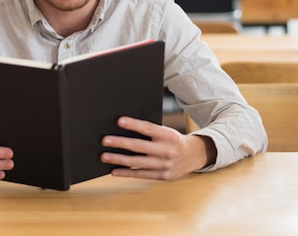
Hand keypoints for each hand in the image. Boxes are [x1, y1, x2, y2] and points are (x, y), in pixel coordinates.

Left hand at [100, 116, 215, 179]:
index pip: (148, 128)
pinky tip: (114, 170)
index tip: (119, 121)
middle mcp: (167, 150)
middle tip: (105, 140)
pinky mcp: (162, 176)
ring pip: (138, 162)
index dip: (133, 125)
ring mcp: (165, 165)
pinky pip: (141, 174)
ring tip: (104, 156)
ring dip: (119, 159)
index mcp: (168, 135)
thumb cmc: (173, 140)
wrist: (193, 156)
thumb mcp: (166, 131)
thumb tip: (123, 128)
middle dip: (121, 143)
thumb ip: (149, 131)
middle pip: (140, 146)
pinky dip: (126, 173)